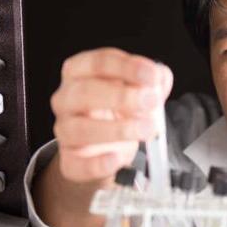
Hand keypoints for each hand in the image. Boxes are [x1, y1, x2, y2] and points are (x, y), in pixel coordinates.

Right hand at [50, 47, 172, 181]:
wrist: (107, 150)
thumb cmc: (119, 112)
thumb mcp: (137, 90)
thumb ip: (151, 82)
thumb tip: (160, 77)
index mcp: (81, 72)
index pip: (98, 62)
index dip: (126, 67)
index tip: (152, 75)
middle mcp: (66, 99)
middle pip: (84, 92)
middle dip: (122, 96)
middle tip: (151, 101)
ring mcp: (65, 131)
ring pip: (79, 128)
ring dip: (118, 129)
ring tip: (147, 129)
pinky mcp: (70, 161)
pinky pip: (77, 164)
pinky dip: (99, 162)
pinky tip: (118, 157)